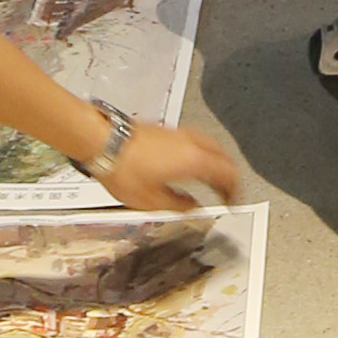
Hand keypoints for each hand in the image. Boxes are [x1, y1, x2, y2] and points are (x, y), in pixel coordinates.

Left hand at [96, 115, 240, 215]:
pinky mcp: (167, 130)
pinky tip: (191, 161)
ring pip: (211, 144)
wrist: (103, 142)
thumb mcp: (152, 201)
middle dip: (230, 175)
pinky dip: (202, 152)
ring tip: (213, 175)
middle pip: (224, 156)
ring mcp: (179, 133)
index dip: (235, 191)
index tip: (233, 201)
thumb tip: (192, 207)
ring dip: (217, 161)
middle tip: (228, 190)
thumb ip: (179, 205)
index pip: (228, 174)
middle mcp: (191, 143)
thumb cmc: (123, 169)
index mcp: (194, 161)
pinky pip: (196, 140)